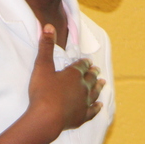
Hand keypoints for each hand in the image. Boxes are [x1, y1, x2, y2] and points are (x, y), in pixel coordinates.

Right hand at [27, 24, 105, 140]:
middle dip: (93, 73)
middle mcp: (82, 87)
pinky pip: (92, 111)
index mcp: (73, 75)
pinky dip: (96, 107)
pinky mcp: (82, 117)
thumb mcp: (42, 66)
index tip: (88, 61)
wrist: (46, 117)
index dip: (85, 63)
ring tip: (103, 83)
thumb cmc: (43, 91)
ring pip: (94, 93)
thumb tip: (48, 26)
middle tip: (97, 70)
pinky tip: (99, 105)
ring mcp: (84, 103)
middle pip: (90, 78)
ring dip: (98, 87)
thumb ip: (46, 46)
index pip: (82, 66)